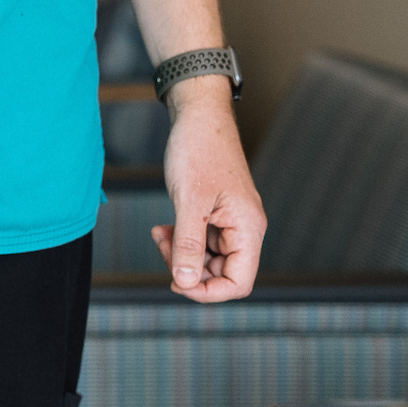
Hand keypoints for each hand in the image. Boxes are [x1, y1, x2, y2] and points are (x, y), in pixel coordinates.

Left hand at [150, 75, 265, 300]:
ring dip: (181, 254)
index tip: (176, 282)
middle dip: (188, 269)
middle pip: (221, 273)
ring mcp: (229, 221)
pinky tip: (161, 228)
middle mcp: (244, 229)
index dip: (208, 292)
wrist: (197, 115)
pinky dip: (180, 240)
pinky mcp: (214, 213)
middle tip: (162, 246)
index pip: (239, 283)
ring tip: (159, 234)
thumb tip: (185, 282)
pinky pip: (200, 240)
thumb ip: (188, 244)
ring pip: (207, 259)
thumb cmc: (198, 150)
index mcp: (248, 228)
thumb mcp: (189, 200)